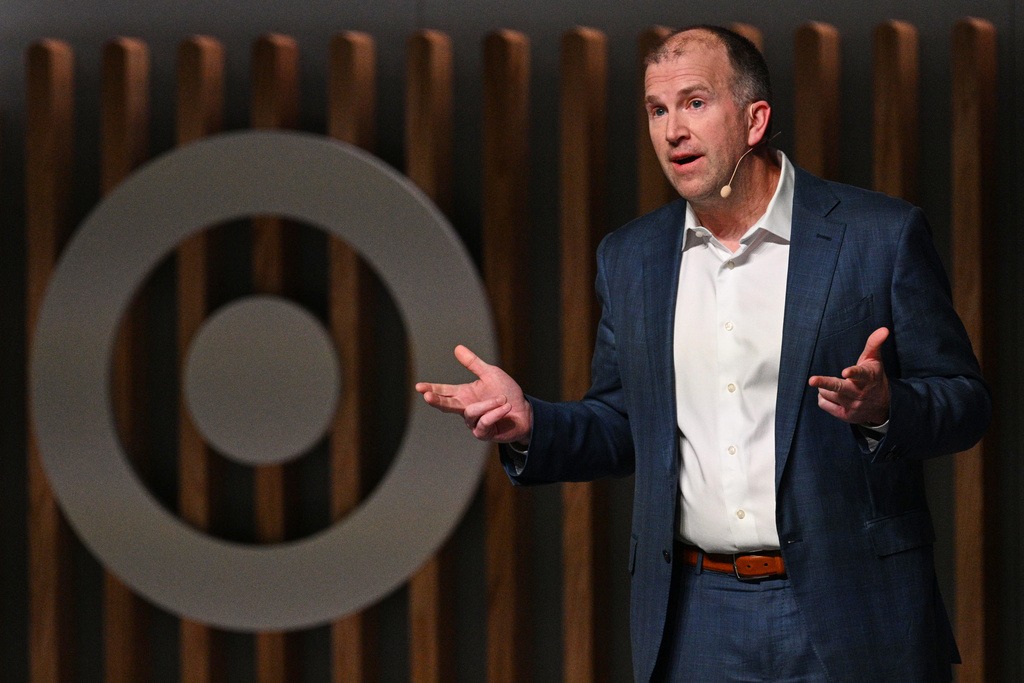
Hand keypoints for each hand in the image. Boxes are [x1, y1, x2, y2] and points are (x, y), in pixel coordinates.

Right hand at [415, 345, 532, 443]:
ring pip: (472, 412)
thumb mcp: (491, 374)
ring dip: (489, 404)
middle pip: (446, 405)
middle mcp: (466, 408)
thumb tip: (457, 348)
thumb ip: (473, 363)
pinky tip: (506, 409)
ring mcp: (473, 423)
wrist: (525, 412)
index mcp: (464, 394)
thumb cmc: (507, 393)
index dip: (431, 389)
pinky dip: (495, 413)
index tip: (418, 387)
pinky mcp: (483, 433)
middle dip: (436, 400)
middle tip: (427, 396)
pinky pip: (484, 422)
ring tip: (503, 399)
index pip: (444, 391)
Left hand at [808, 327, 890, 425]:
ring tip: (833, 385)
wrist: (883, 405)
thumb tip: (884, 329)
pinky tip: (831, 395)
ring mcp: (852, 405)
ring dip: (824, 387)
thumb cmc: (874, 377)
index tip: (846, 372)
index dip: (853, 373)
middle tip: (812, 380)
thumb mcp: (875, 360)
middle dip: (825, 383)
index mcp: (867, 377)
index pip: (860, 374)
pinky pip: (824, 404)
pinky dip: (823, 398)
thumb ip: (874, 344)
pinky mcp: (845, 415)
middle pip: (839, 388)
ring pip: (828, 393)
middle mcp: (859, 393)